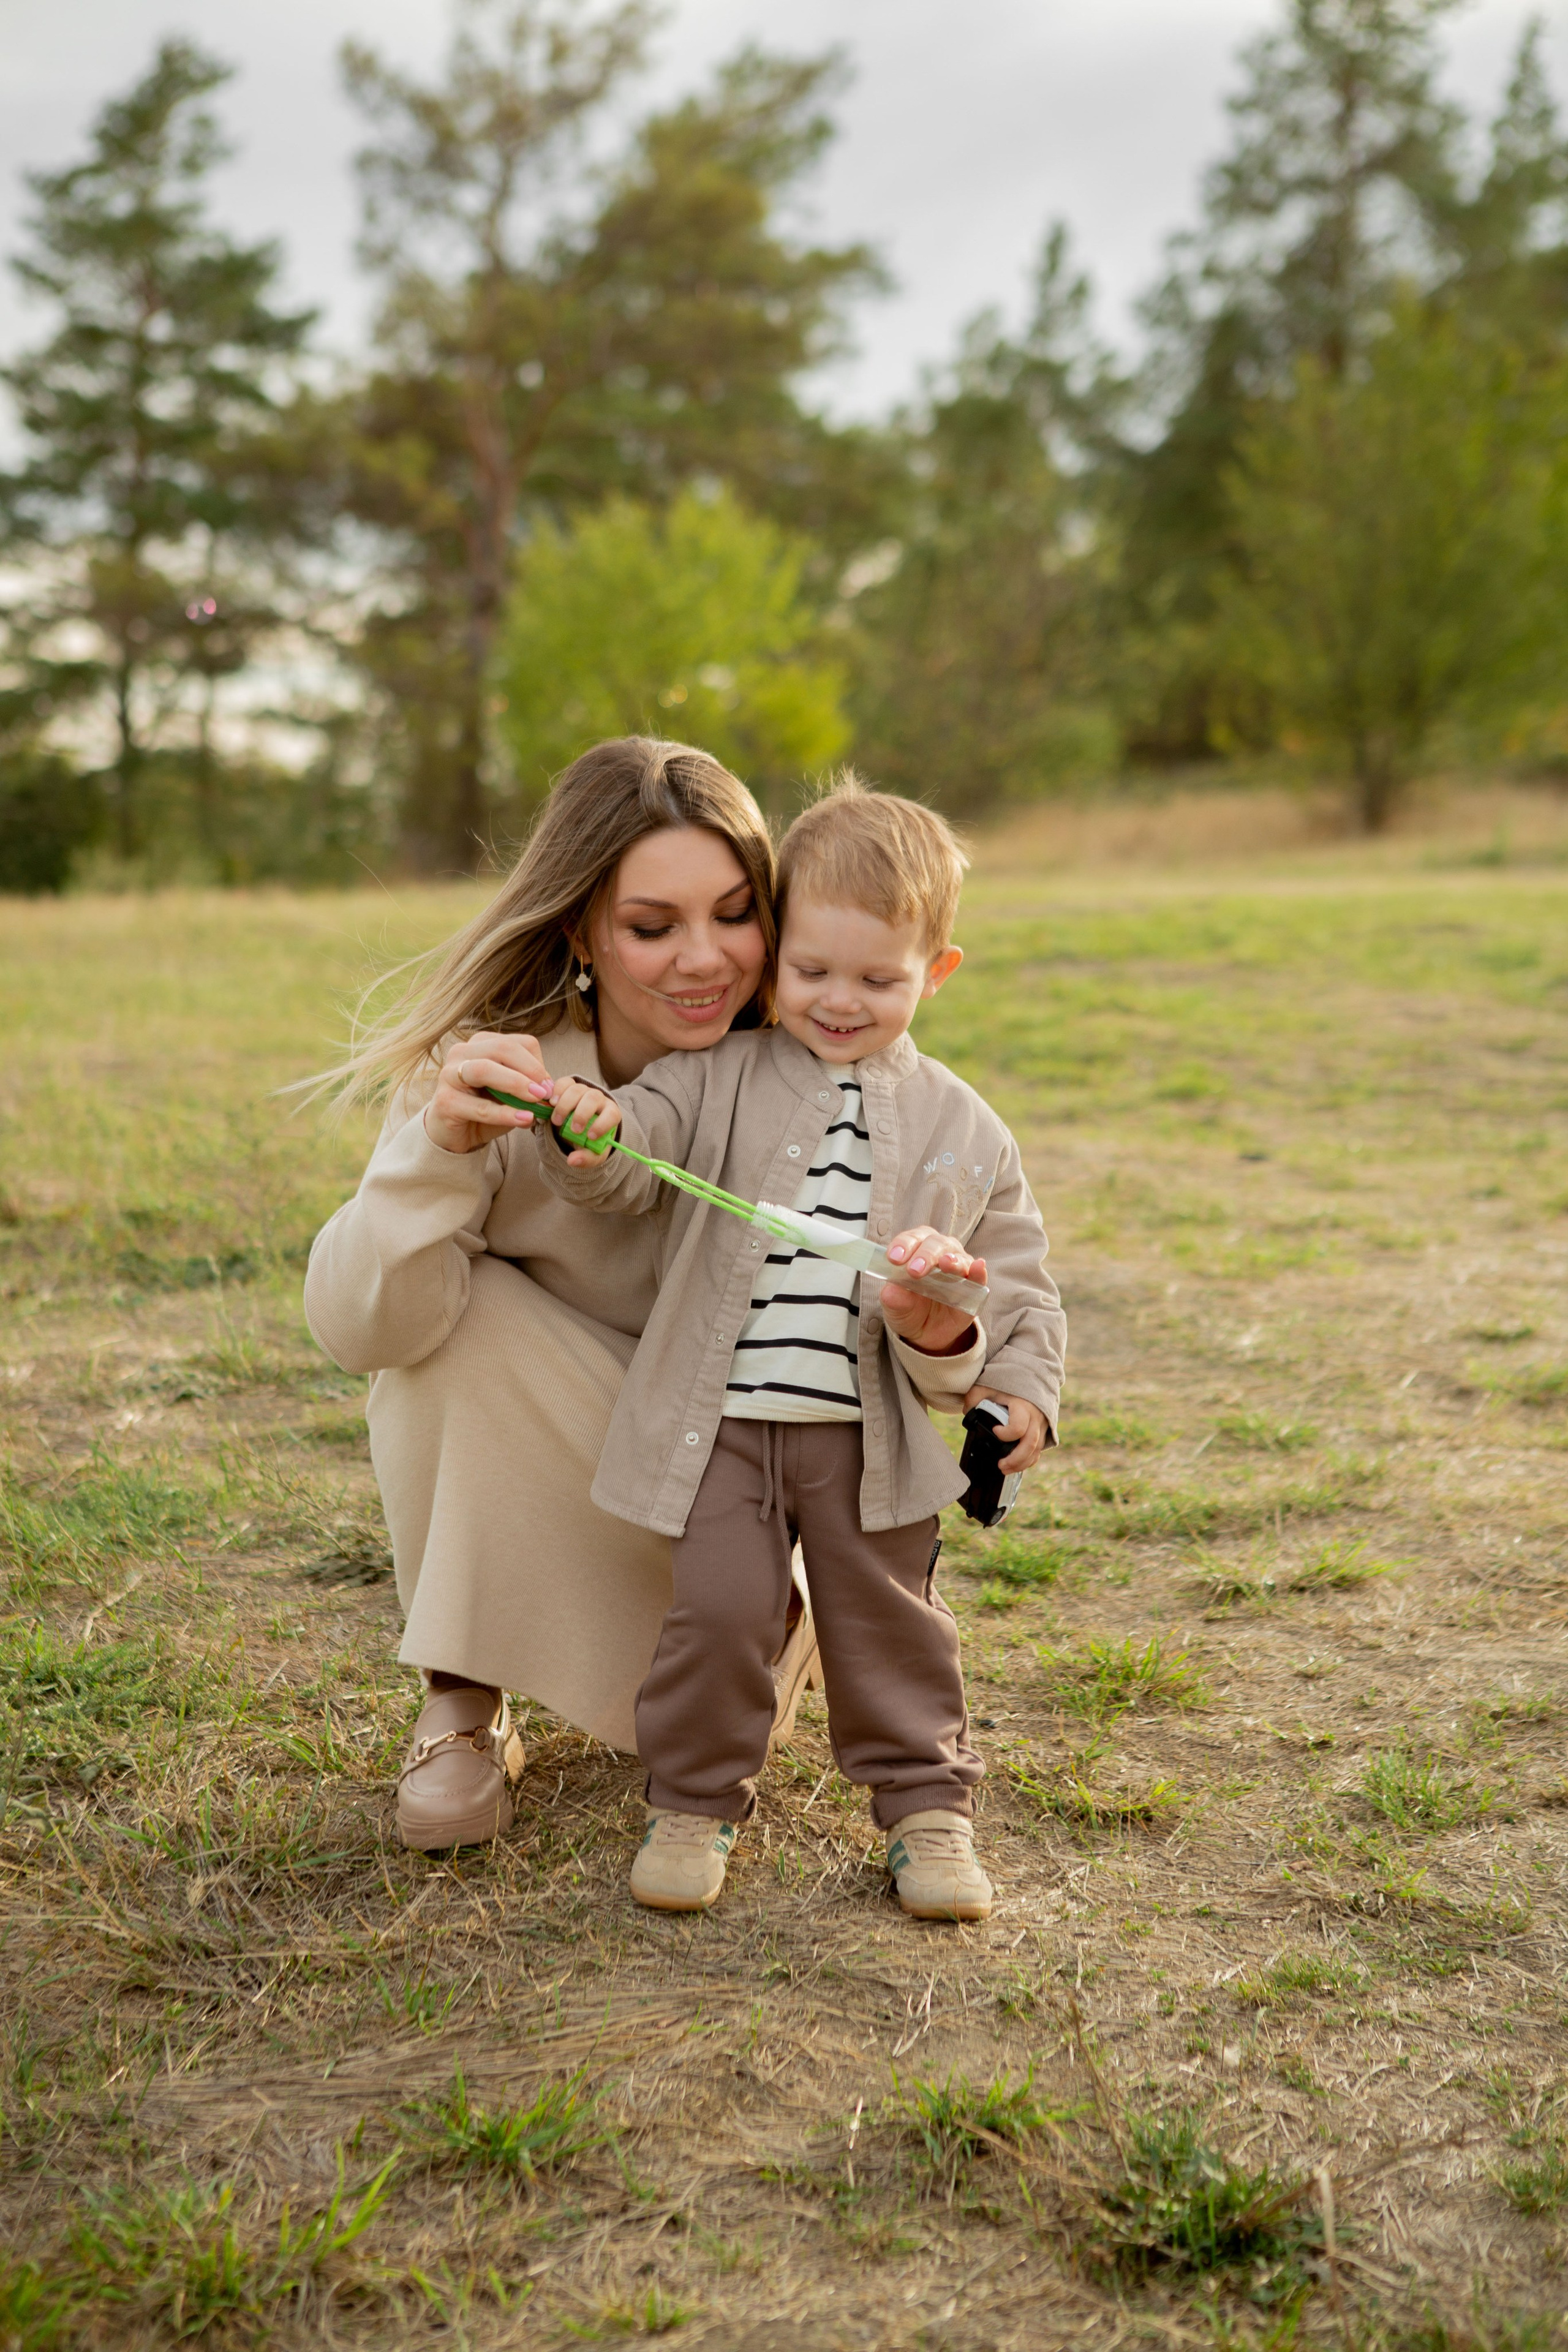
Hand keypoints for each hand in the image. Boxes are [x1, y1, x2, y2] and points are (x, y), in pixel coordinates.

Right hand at [425, 1031, 552, 1154]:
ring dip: (516, 1084)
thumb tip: (550, 1088)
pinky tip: (524, 1119)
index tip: (549, 1085)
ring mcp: (449, 1075)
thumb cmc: (485, 1108)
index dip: (536, 1062)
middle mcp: (462, 1052)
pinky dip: (505, 1113)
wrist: (456, 1134)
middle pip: (501, 1048)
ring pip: (485, 1070)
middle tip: (545, 1091)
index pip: (515, 1042)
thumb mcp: (510, 1094)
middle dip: (529, 1069)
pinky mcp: (445, 1102)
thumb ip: (528, 1086)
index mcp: (480, 1044)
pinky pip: (480, 1107)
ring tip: (537, 1099)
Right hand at [546, 1076, 621, 1164]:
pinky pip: (565, 1082)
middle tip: (573, 1130)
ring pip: (577, 1089)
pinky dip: (557, 1091)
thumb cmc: (589, 1142)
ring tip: (557, 1121)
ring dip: (565, 1105)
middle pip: (593, 1098)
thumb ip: (585, 1159)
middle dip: (582, 1114)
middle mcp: (599, 1099)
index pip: (612, 1114)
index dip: (602, 1124)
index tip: (590, 1136)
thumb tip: (572, 1161)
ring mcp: (584, 1090)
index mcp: (610, 1114)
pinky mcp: (570, 1086)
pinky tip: (551, 1103)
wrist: (580, 1130)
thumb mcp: (591, 1154)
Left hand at [879, 1228, 986, 1355]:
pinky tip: (978, 1266)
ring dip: (952, 1260)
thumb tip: (891, 1291)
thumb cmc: (908, 1309)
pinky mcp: (974, 1287)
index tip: (893, 1258)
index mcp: (916, 1249)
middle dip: (925, 1254)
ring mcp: (958, 1268)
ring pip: (957, 1257)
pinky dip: (978, 1271)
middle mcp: (939, 1253)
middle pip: (935, 1243)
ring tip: (946, 1263)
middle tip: (914, 1270)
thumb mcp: (895, 1308)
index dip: (903, 1245)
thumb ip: (893, 1298)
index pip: (911, 1239)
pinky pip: (978, 1277)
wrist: (925, 1333)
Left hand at [962, 1386, 1046, 1471]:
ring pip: (1036, 1450)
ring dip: (1021, 1463)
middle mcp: (1036, 1416)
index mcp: (1022, 1405)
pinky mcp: (1043, 1430)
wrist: (1030, 1375)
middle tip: (1000, 1465)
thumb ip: (974, 1397)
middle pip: (1030, 1444)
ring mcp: (1041, 1424)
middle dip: (1015, 1459)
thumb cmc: (1008, 1380)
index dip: (1006, 1434)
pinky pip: (1038, 1449)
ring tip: (1005, 1469)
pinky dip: (1028, 1460)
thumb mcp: (987, 1384)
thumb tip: (967, 1412)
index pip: (1019, 1426)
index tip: (995, 1431)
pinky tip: (1016, 1465)